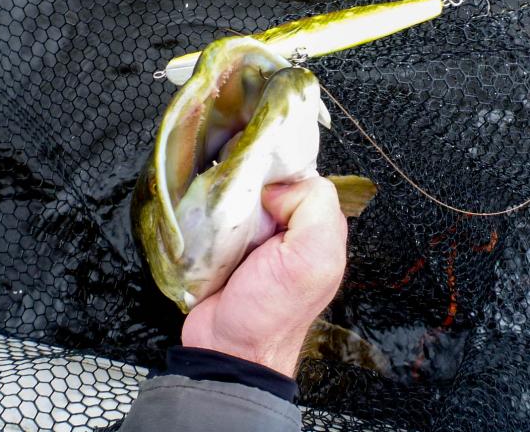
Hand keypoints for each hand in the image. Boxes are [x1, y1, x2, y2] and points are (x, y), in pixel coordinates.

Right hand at [181, 176, 347, 376]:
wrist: (228, 351)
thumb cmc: (273, 310)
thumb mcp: (313, 255)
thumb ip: (313, 206)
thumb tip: (278, 188)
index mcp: (320, 231)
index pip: (305, 180)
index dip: (284, 178)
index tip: (265, 189)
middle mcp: (292, 232)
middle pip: (270, 186)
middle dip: (252, 188)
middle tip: (239, 206)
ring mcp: (258, 241)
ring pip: (242, 199)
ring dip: (228, 204)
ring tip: (222, 220)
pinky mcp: (227, 249)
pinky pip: (218, 220)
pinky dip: (210, 220)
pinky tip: (208, 229)